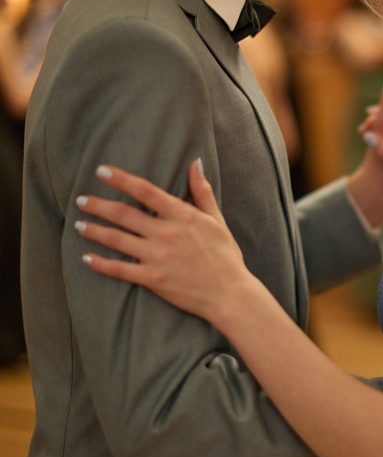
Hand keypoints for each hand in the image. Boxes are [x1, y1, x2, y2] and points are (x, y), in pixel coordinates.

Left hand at [76, 161, 250, 326]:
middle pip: (124, 214)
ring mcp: (158, 257)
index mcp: (183, 216)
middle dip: (98, 205)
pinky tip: (87, 258)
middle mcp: (167, 233)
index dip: (121, 179)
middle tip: (81, 200)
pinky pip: (120, 269)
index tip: (101, 171)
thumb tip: (196, 163)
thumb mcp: (217, 220)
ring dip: (94, 230)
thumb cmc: (225, 256)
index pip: (146, 191)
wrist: (229, 294)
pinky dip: (101, 263)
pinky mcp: (153, 279)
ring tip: (79, 225)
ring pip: (117, 239)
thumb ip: (202, 191)